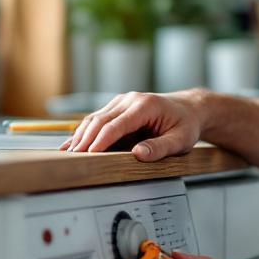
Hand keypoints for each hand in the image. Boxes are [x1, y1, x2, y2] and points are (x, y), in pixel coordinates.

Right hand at [60, 90, 202, 160]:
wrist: (189, 108)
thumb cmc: (186, 124)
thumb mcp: (181, 139)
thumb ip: (161, 147)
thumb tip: (138, 153)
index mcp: (146, 106)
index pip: (117, 124)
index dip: (101, 140)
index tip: (89, 154)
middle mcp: (130, 100)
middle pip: (100, 120)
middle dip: (85, 139)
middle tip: (73, 158)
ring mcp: (122, 102)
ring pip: (95, 118)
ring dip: (81, 135)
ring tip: (69, 153)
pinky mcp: (117, 107)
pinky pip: (97, 119)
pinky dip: (84, 132)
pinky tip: (73, 144)